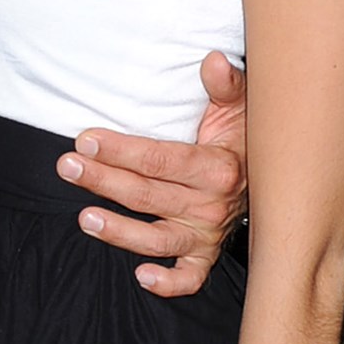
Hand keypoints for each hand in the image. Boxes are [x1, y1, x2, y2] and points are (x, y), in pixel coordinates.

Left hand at [60, 51, 247, 298]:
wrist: (276, 179)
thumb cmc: (242, 139)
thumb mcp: (238, 108)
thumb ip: (225, 85)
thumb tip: (213, 60)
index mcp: (217, 167)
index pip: (160, 159)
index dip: (122, 150)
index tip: (86, 139)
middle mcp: (211, 205)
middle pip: (147, 196)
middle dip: (104, 180)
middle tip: (67, 166)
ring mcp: (207, 234)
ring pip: (158, 239)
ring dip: (119, 232)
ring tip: (85, 219)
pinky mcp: (205, 256)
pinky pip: (191, 278)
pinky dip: (169, 283)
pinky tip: (141, 277)